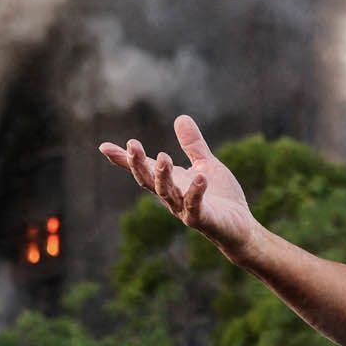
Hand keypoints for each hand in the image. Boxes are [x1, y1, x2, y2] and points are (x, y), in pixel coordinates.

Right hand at [98, 115, 256, 256]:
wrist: (241, 228)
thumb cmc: (221, 198)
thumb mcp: (205, 165)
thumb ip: (192, 145)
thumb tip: (180, 117)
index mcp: (171, 182)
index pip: (143, 169)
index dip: (123, 159)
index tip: (103, 147)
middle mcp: (172, 196)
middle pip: (148, 180)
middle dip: (138, 164)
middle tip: (131, 145)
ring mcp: (185, 209)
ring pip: (167, 193)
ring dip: (163, 176)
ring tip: (164, 157)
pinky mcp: (202, 219)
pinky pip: (195, 207)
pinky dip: (196, 192)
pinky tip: (201, 178)